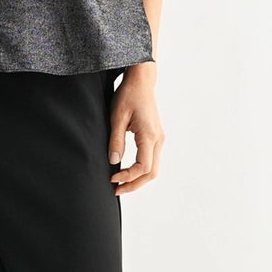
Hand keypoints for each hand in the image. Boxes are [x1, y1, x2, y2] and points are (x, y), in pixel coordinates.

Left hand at [108, 67, 163, 194]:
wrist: (141, 81)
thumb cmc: (128, 95)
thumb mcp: (117, 117)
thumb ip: (116, 140)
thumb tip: (113, 162)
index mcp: (149, 135)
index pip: (143, 167)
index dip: (128, 176)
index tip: (112, 178)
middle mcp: (158, 139)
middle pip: (152, 173)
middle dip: (134, 184)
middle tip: (116, 190)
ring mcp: (159, 138)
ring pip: (154, 168)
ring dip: (138, 179)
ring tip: (120, 184)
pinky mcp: (156, 137)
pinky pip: (152, 160)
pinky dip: (141, 170)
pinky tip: (127, 171)